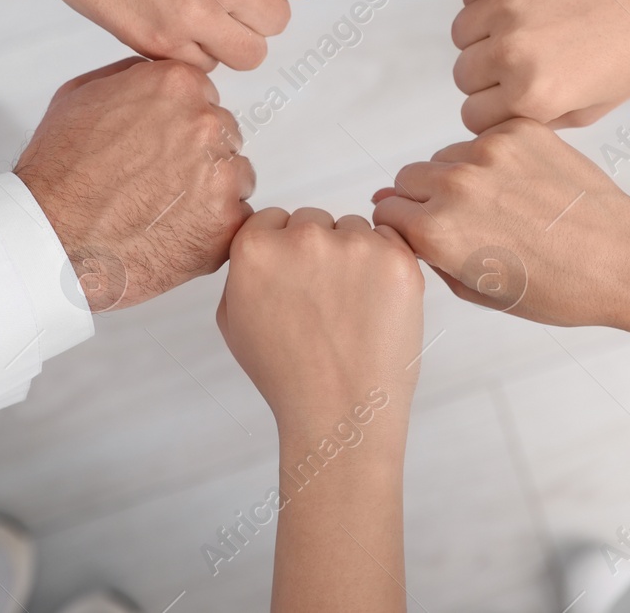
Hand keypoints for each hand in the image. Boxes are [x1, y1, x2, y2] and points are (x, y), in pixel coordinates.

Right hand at [15, 58, 253, 311]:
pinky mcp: (227, 222)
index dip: (181, 124)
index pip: (204, 97)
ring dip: (211, 191)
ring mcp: (221, 175)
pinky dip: (214, 229)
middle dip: (198, 156)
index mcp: (177, 86)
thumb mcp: (80, 95)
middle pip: (223, 136)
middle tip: (158, 181)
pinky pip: (238, 220)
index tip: (162, 145)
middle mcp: (206, 124)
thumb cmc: (59, 174)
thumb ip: (131, 76)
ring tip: (165, 209)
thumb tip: (155, 76)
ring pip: (236, 177)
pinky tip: (176, 232)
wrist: (52, 238)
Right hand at [218, 208, 423, 435]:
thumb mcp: (233, 321)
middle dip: (317, 251)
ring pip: (352, 228)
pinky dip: (385, 261)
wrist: (342, 411)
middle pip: (312, 219)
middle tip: (324, 299)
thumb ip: (242, 271)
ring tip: (351, 307)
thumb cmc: (288, 375)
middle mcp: (303, 239)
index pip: (271, 219)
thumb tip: (260, 244)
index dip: (283, 249)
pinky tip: (375, 300)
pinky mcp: (396, 259)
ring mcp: (353, 246)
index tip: (293, 278)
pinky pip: (389, 238)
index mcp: (255, 249)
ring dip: (352, 254)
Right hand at [371, 119, 629, 328]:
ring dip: (459, 175)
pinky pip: (483, 139)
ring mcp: (488, 152)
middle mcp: (455, 185)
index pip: (386, 212)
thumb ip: (428, 253)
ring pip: (445, 155)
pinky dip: (494, 158)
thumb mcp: (478, 292)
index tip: (424, 235)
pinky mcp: (519, 132)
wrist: (625, 259)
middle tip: (467, 224)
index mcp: (436, 230)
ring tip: (503, 206)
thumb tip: (395, 216)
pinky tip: (525, 187)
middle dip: (424, 199)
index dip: (403, 227)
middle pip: (408, 178)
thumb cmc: (558, 289)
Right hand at [451, 0, 629, 131]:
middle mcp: (512, 51)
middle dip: (488, 70)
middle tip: (528, 55)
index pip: (473, 116)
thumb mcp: (595, 106)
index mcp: (533, 96)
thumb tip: (499, 113)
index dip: (495, 107)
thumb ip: (538, 116)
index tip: (514, 93)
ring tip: (530, 22)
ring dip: (485, 30)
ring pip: (462, 30)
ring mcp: (507, 2)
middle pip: (463, 74)